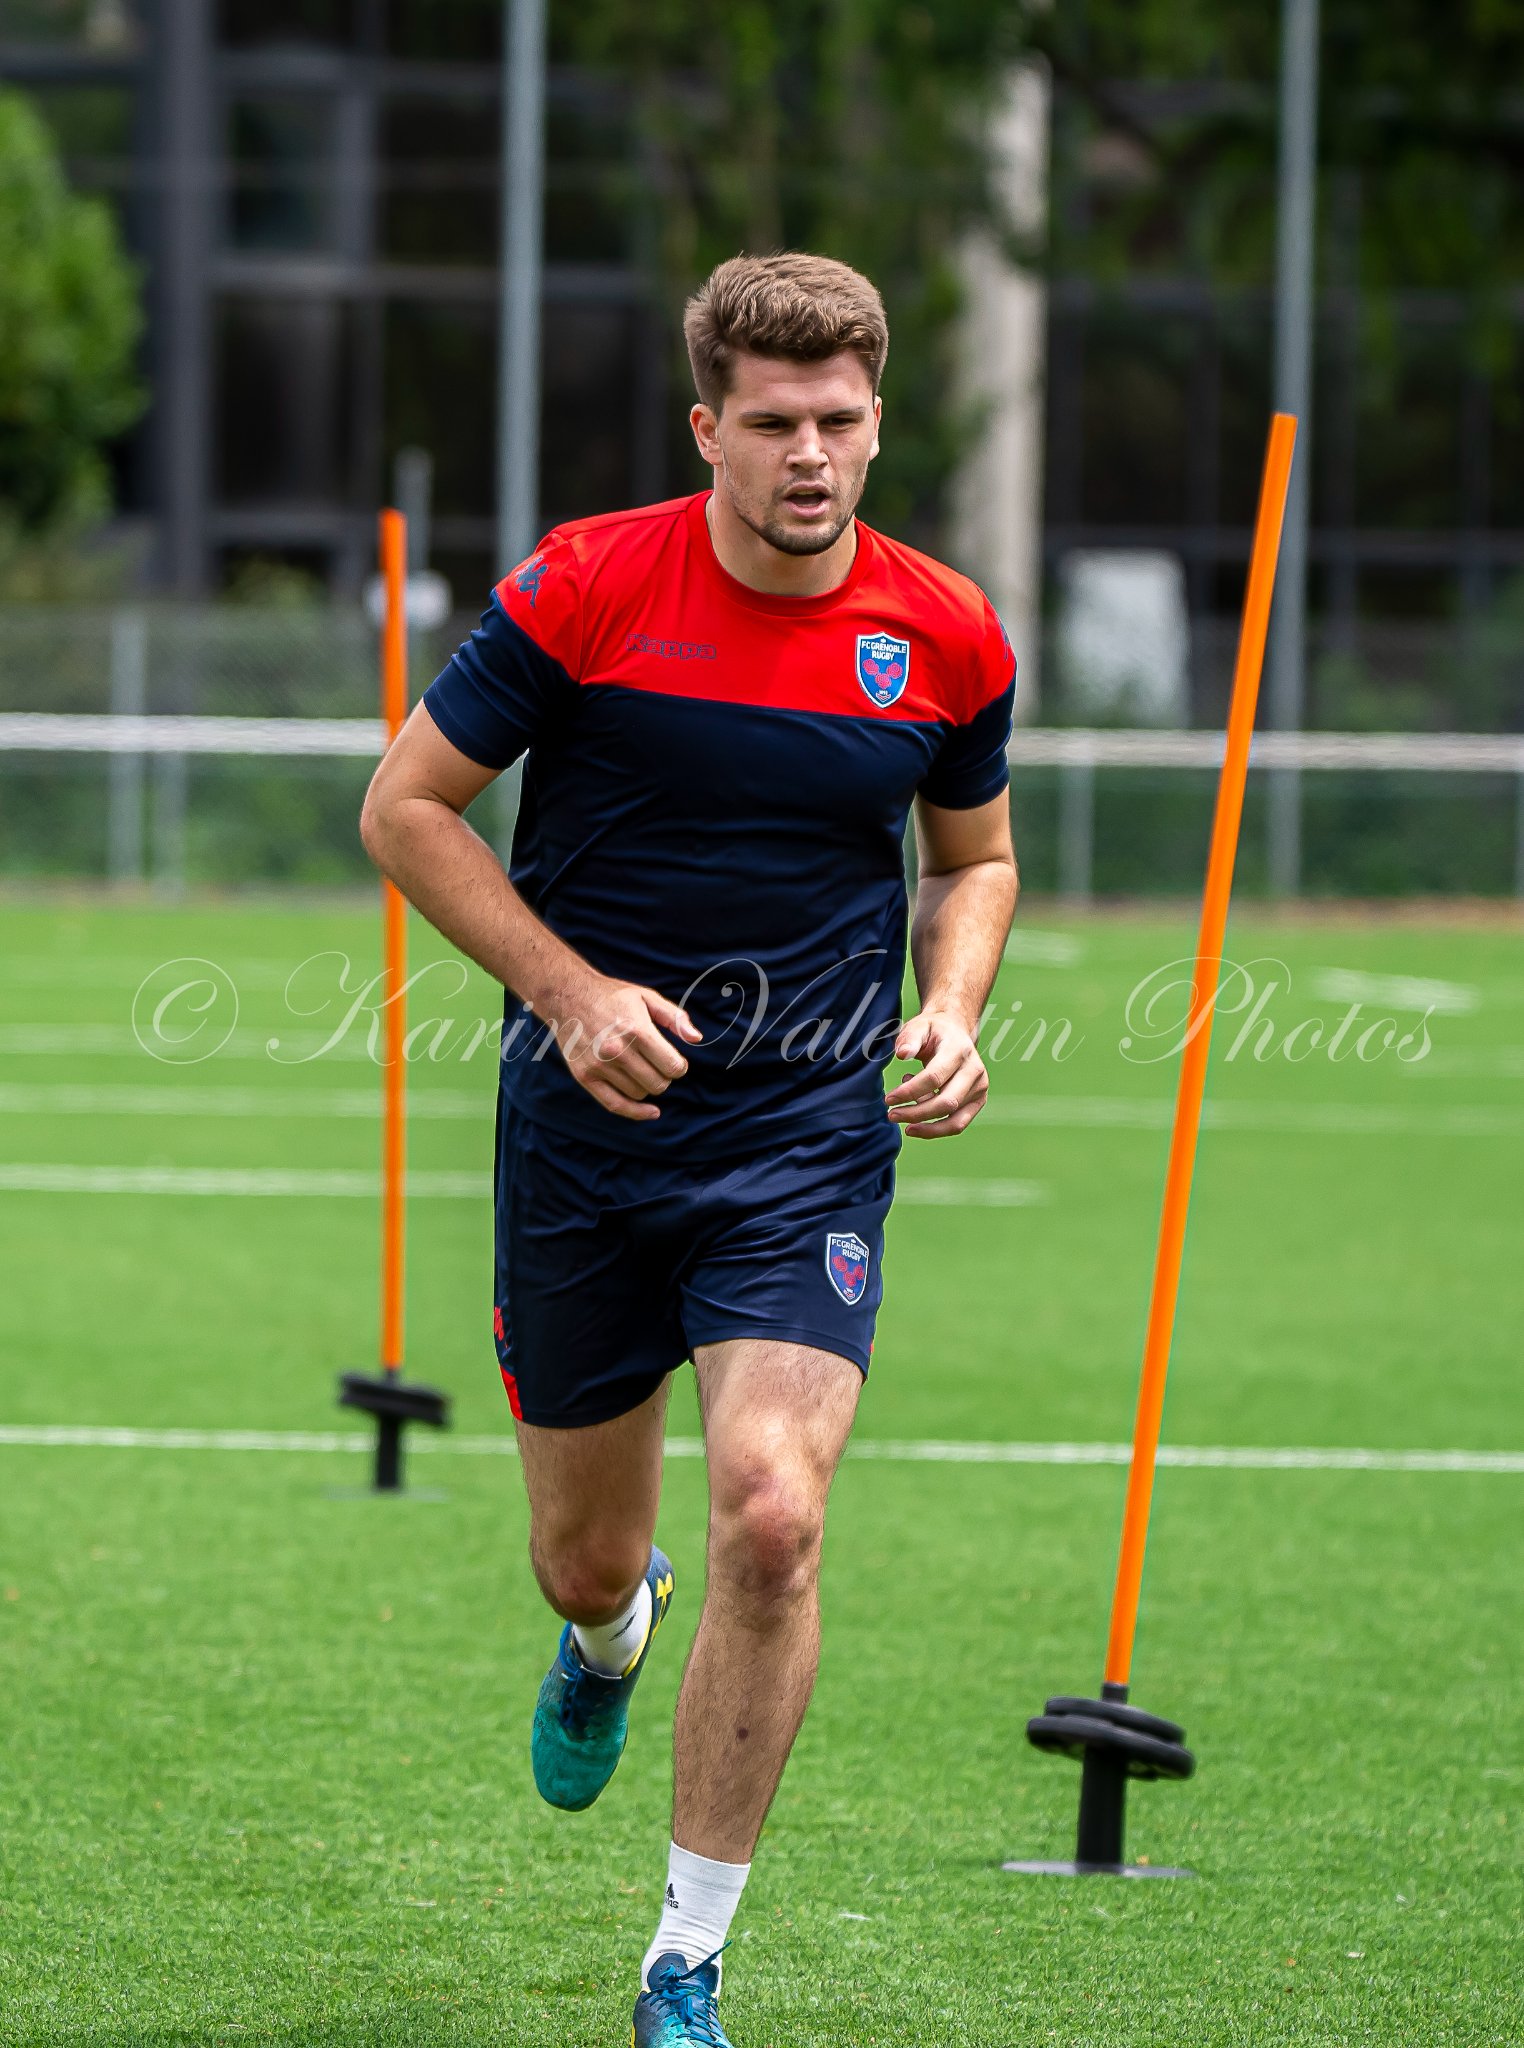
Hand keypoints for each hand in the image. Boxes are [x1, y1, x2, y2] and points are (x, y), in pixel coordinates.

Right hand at [542, 971, 702, 1121]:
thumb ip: (675, 1017)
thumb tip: (697, 1039)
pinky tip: (652, 1112)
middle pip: (658, 1084)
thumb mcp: (647, 997)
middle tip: (658, 1064)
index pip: (672, 1067)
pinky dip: (637, 1112)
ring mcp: (600, 1066)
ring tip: (640, 1068)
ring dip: (647, 1086)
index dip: (679, 1067)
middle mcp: (618, 1051)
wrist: (568, 997)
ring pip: (640, 1094)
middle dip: (665, 1077)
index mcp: (637, 1030)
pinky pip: (616, 1105)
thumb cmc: (612, 996)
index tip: (675, 1061)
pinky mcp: (585, 1076)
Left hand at [884, 1007, 987, 1137]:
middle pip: (946, 1103)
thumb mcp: (918, 1026)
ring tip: (905, 1124)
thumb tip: (902, 1054)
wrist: (955, 1032)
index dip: (910, 1092)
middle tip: (891, 1115)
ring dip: (927, 1128)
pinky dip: (936, 1128)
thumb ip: (909, 1038)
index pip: (934, 1078)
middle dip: (916, 1114)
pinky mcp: (978, 1100)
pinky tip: (919, 1116)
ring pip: (954, 1120)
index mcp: (959, 1050)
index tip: (889, 1099)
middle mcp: (974, 1070)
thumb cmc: (933, 1032)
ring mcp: (980, 1087)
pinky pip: (958, 1124)